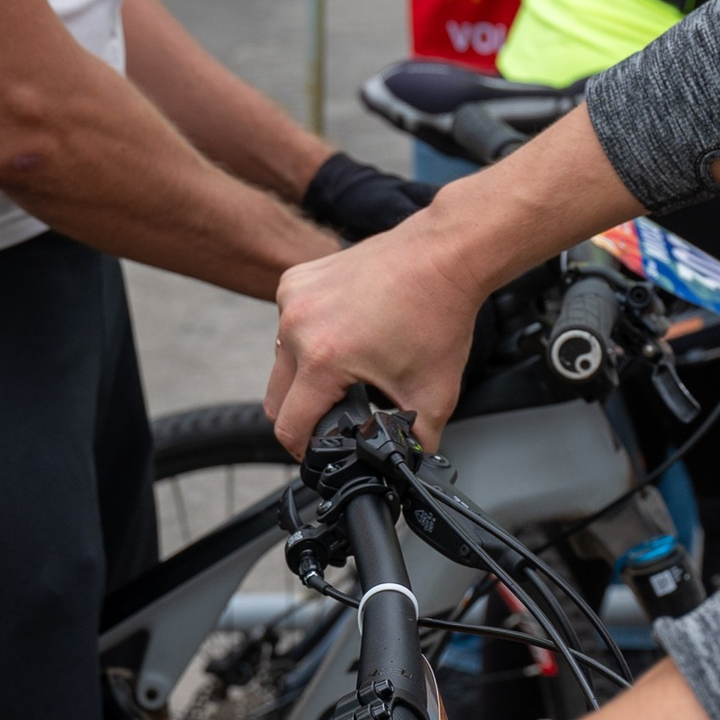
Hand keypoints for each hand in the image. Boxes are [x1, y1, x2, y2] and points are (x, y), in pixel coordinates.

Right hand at [270, 218, 487, 452]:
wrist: (443, 254)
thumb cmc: (438, 313)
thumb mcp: (434, 393)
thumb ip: (417, 441)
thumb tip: (408, 465)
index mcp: (322, 358)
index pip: (289, 426)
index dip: (304, 449)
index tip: (319, 451)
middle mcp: (298, 325)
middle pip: (276, 398)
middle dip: (304, 414)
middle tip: (338, 414)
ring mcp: (292, 298)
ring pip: (280, 360)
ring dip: (305, 374)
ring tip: (348, 368)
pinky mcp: (296, 278)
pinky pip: (288, 324)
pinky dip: (309, 336)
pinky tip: (345, 331)